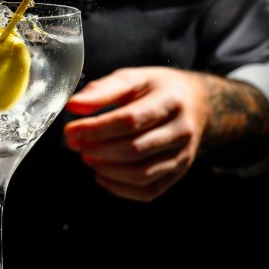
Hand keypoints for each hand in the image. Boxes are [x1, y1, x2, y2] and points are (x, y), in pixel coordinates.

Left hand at [63, 67, 210, 201]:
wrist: (197, 103)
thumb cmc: (158, 88)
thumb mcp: (133, 78)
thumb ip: (102, 90)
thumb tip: (73, 106)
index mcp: (170, 101)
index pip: (130, 120)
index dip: (96, 129)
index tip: (71, 130)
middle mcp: (181, 131)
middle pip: (134, 150)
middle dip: (97, 150)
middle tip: (75, 144)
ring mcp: (183, 155)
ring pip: (140, 175)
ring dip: (106, 170)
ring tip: (87, 157)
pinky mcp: (178, 173)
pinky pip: (148, 191)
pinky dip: (119, 188)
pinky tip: (102, 175)